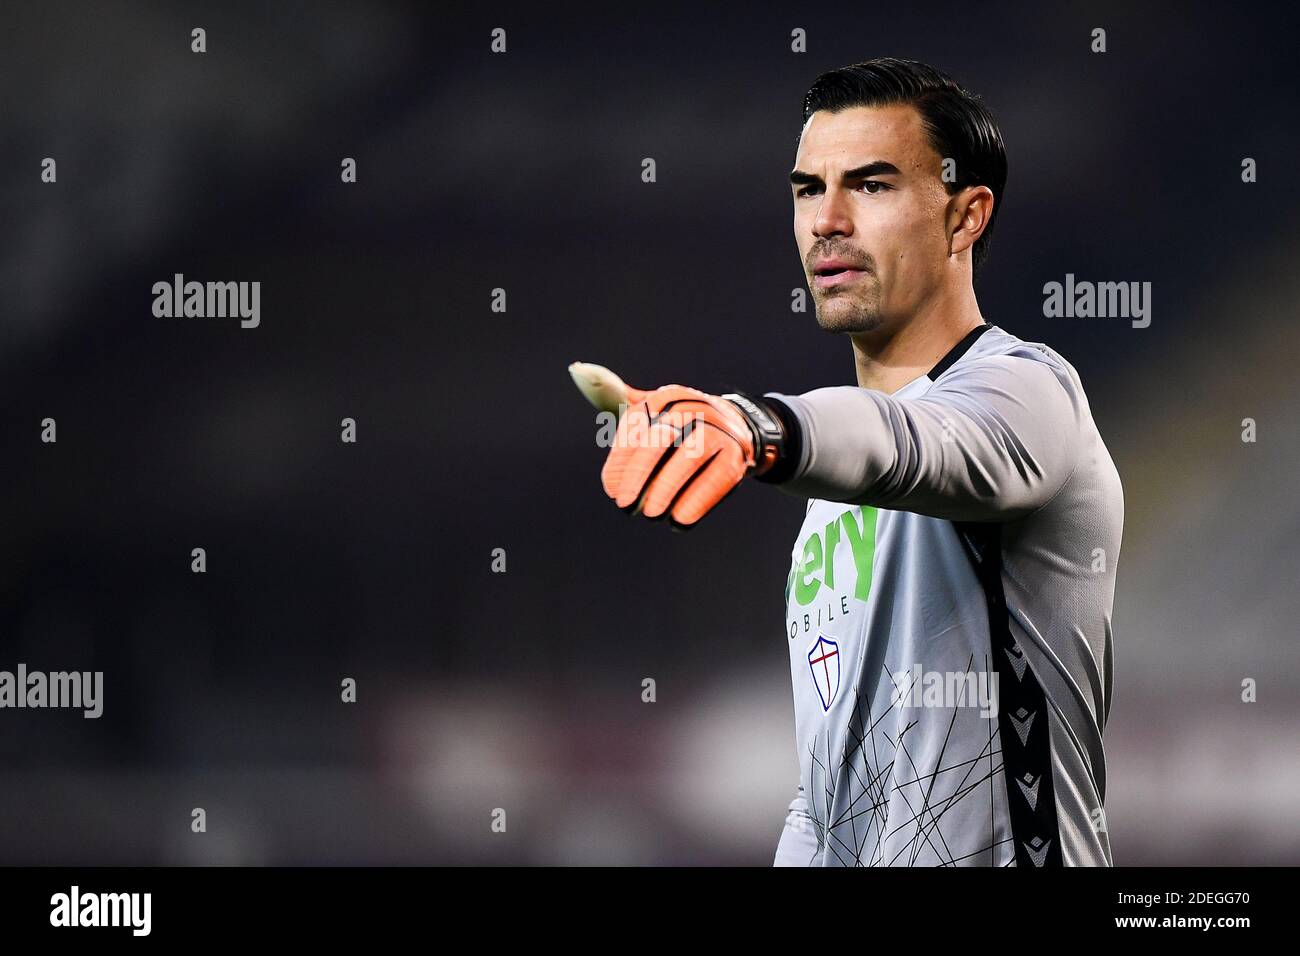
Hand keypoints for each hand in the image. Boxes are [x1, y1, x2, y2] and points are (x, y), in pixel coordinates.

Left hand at [569, 362, 757, 528]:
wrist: (734, 431)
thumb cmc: (679, 426)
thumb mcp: (649, 411)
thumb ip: (614, 397)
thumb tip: (577, 370)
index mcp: (669, 396)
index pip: (638, 424)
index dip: (621, 458)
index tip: (610, 488)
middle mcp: (695, 408)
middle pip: (661, 439)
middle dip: (639, 473)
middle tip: (624, 504)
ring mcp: (720, 430)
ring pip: (689, 458)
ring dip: (666, 487)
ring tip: (651, 514)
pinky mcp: (737, 455)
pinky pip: (717, 477)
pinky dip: (697, 500)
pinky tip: (679, 520)